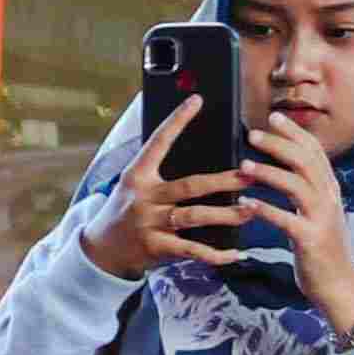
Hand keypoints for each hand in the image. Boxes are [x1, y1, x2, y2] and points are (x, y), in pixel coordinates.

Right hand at [74, 100, 249, 279]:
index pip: (158, 142)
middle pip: (190, 185)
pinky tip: (235, 253)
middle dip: (224, 180)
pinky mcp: (155, 246)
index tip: (196, 100)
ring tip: (251, 209)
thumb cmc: (128, 210)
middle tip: (252, 174)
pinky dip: (215, 253)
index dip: (176, 120)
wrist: (101, 248)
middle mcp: (143, 197)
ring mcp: (149, 222)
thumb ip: (162, 172)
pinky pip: (191, 249)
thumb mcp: (136, 185)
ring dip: (227, 214)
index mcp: (138, 175)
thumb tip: (203, 156)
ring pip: (194, 216)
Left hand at [239, 115, 353, 337]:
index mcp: (328, 189)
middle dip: (279, 144)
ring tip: (244, 165)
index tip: (273, 115)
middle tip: (251, 133)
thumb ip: (304, 190)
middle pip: (306, 161)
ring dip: (269, 173)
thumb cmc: (319, 247)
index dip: (295, 132)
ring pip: (298, 186)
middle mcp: (329, 198)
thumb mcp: (315, 212)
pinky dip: (266, 209)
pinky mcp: (311, 240)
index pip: (314, 151)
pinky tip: (246, 203)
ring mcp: (322, 219)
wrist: (338, 284)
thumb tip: (284, 166)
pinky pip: (287, 220)